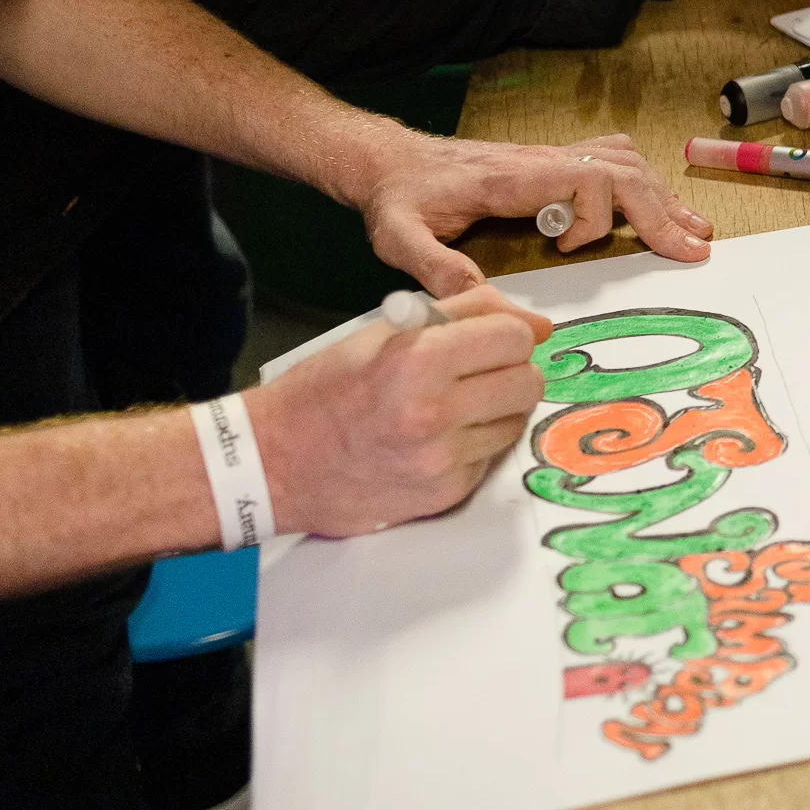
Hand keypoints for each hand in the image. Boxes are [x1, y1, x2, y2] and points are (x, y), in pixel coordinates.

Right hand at [245, 284, 553, 536]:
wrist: (272, 463)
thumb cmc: (326, 388)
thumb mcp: (385, 331)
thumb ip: (465, 315)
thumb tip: (538, 324)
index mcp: (418, 360)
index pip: (514, 336)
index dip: (506, 332)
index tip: (488, 338)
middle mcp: (435, 413)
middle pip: (528, 381)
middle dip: (511, 369)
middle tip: (478, 371)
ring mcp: (442, 461)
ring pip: (516, 421)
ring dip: (496, 409)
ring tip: (454, 405)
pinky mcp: (444, 494)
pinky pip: (491, 458)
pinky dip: (475, 444)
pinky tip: (437, 439)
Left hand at [346, 130, 713, 295]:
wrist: (390, 162)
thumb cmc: (398, 199)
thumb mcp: (399, 236)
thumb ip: (434, 267)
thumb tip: (480, 301)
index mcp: (514, 178)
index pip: (586, 178)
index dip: (594, 217)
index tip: (566, 249)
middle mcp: (542, 161)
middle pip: (623, 170)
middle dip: (662, 211)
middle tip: (694, 250)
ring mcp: (550, 158)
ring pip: (624, 162)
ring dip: (661, 196)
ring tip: (692, 230)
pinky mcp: (551, 163)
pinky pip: (612, 161)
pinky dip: (644, 183)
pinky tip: (655, 206)